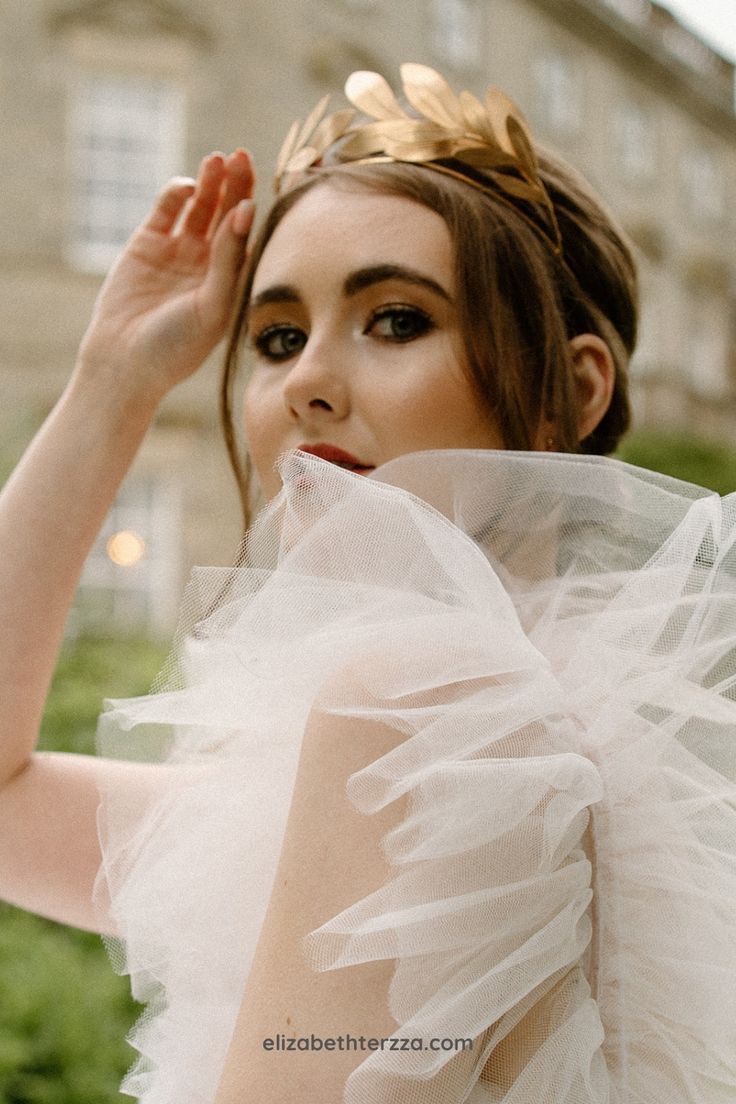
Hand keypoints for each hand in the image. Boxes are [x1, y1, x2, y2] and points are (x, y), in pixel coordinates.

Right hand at [77, 149, 254, 404]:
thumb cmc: (177, 346)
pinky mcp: (147, 244)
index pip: (248, 235)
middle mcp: (208, 263)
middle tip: (241, 157)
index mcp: (231, 280)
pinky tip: (188, 185)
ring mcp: (178, 251)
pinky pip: (167, 211)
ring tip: (217, 160)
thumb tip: (245, 211)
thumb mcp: (213, 305)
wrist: (126, 362)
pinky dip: (177, 194)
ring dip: (209, 184)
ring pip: (199, 207)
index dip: (253, 207)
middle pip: (227, 214)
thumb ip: (230, 259)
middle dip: (235, 186)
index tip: (259, 184)